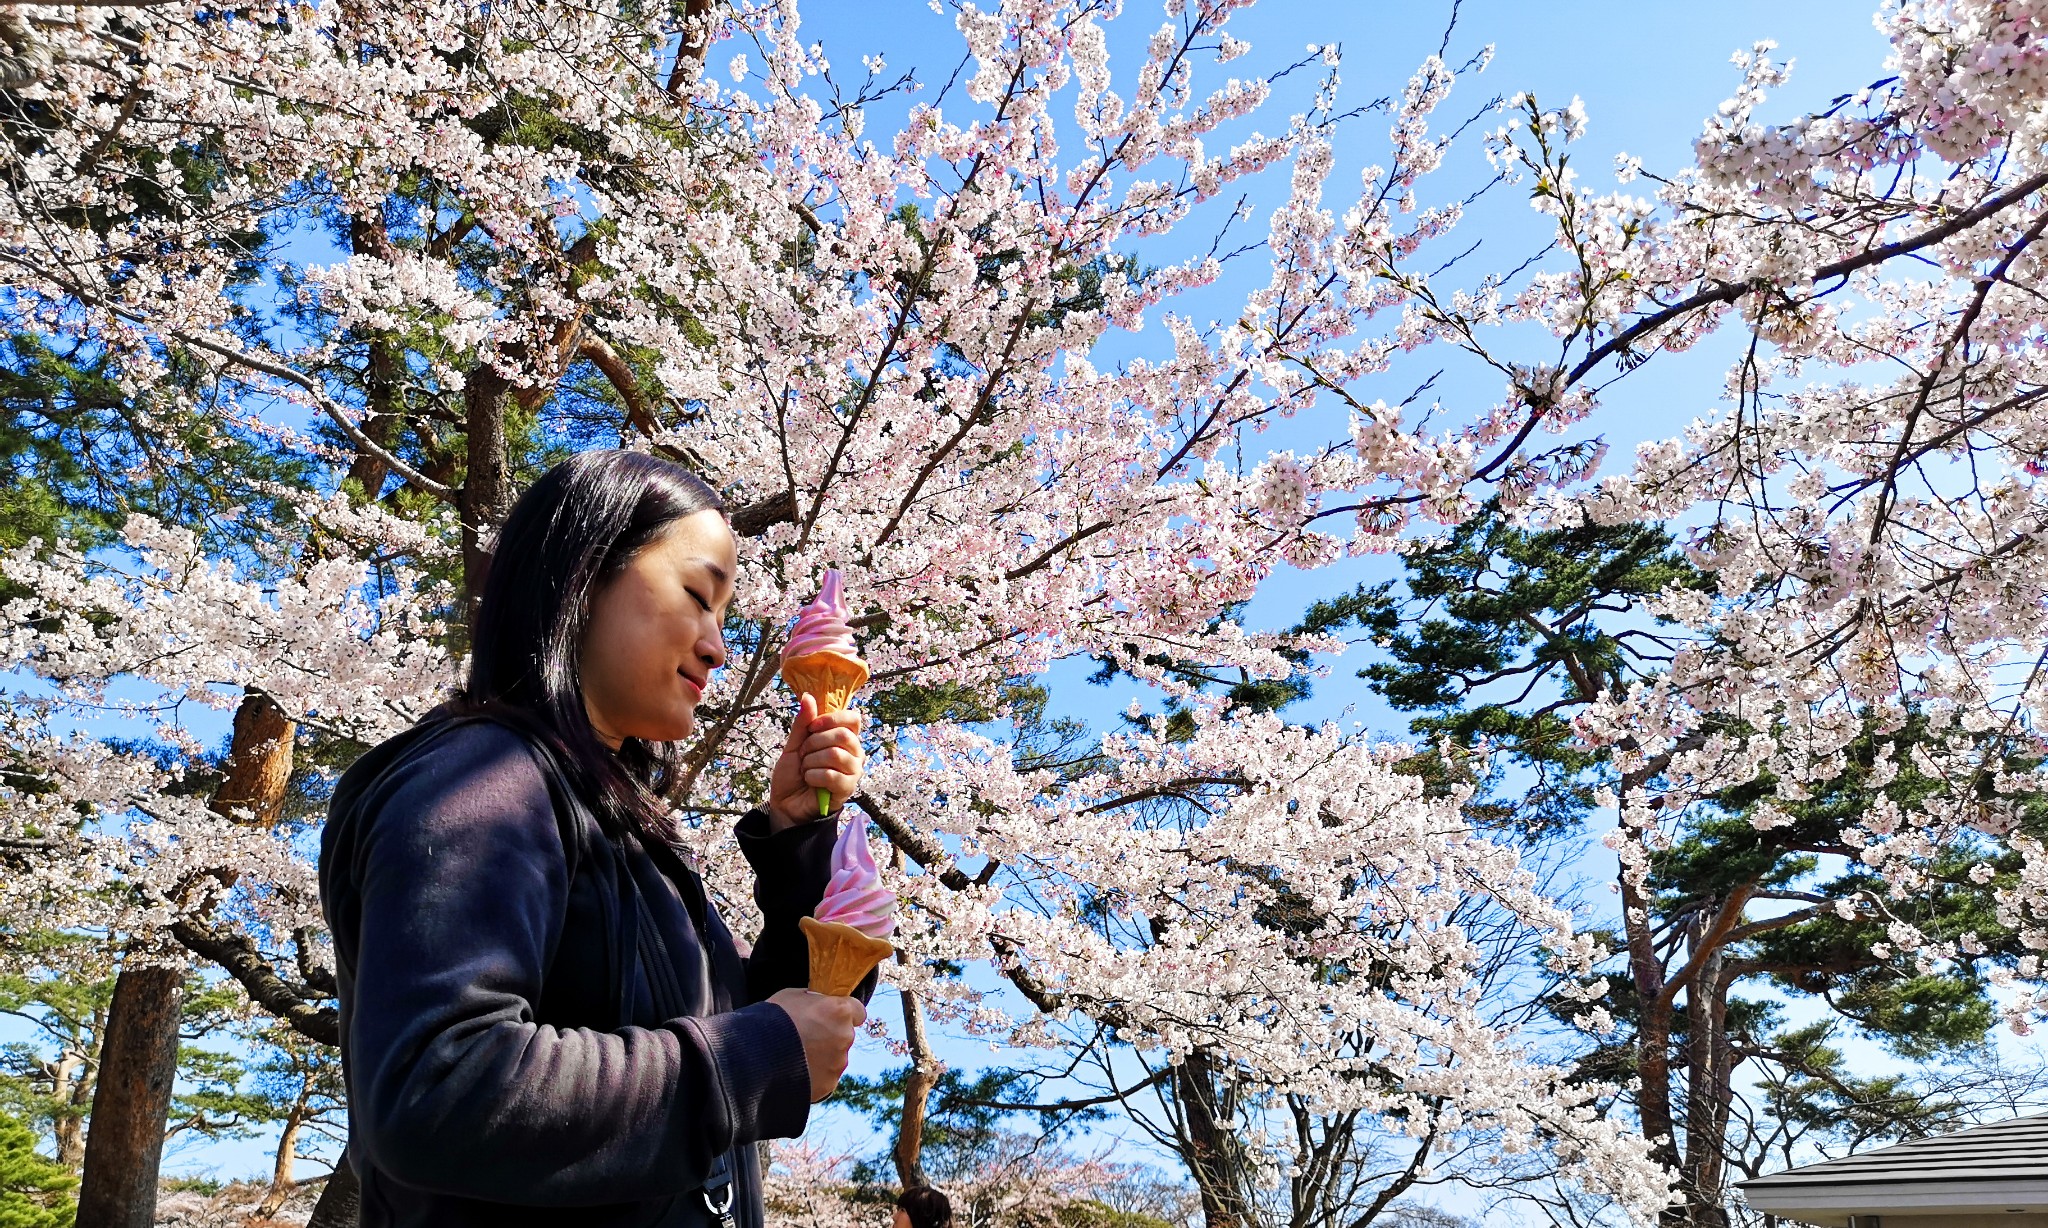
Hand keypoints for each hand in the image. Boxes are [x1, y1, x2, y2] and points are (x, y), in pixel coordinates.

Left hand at [767, 693, 864, 829]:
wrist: (786, 803)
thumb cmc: (793, 774)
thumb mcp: (793, 745)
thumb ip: (802, 723)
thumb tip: (808, 696)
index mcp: (844, 738)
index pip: (853, 719)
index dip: (831, 719)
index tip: (812, 727)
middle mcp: (854, 753)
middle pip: (843, 735)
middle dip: (814, 743)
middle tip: (803, 754)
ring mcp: (853, 771)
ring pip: (836, 755)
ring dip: (811, 761)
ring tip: (805, 769)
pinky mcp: (847, 789)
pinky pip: (832, 775)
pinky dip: (813, 776)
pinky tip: (810, 781)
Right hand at [768, 987, 865, 1101]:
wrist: (754, 1056)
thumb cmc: (772, 1020)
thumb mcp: (792, 996)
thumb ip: (814, 1001)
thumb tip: (820, 1004)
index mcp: (839, 1011)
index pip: (858, 1011)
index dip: (846, 1013)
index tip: (834, 1016)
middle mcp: (844, 1037)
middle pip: (845, 1035)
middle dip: (830, 1036)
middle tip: (806, 1037)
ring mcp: (838, 1063)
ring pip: (836, 1057)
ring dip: (823, 1056)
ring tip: (797, 1056)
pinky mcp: (828, 1084)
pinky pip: (825, 1076)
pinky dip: (815, 1074)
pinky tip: (795, 1070)